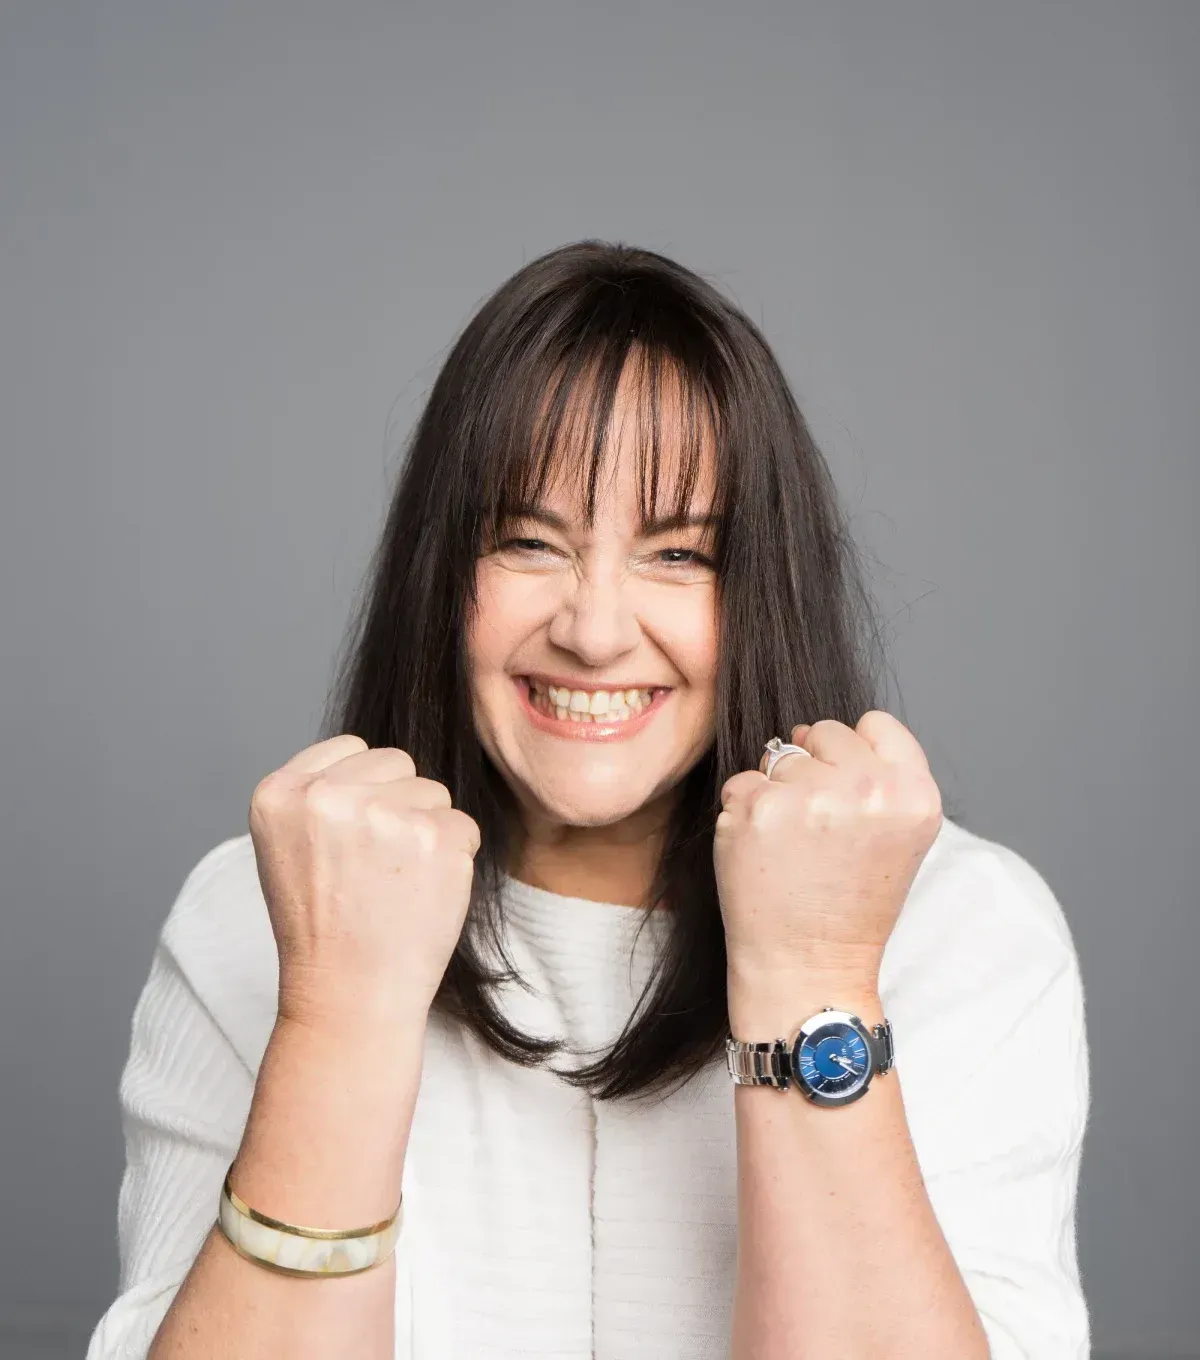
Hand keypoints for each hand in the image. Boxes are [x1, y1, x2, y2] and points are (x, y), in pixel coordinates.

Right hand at [248, 734, 480, 1031]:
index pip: (351, 748)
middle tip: (374, 868)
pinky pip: (464, 824)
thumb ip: (322, 793)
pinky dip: (454, 857)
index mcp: (279, 793)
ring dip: (427, 831)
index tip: (350, 840)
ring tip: (394, 884)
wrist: (349, 997)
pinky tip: (422, 894)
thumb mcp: (290, 846)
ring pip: (434, 792)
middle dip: (397, 805)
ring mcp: (382, 814)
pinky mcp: (435, 836)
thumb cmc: (325, 927)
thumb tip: (381, 762)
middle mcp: (326, 795)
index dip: (362, 792)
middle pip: (397, 763)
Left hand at [714, 711, 942, 987]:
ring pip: (780, 754)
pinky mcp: (759, 808)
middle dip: (815, 767)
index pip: (876, 724)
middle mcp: (868, 789)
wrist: (809, 965)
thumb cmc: (849, 903)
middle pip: (824, 731)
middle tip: (819, 828)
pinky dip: (745, 811)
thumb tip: (814, 733)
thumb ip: (879, 777)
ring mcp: (811, 796)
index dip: (854, 753)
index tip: (847, 791)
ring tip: (794, 844)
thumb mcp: (898, 835)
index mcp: (914, 794)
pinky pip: (743, 782)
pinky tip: (765, 852)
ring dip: (778, 790)